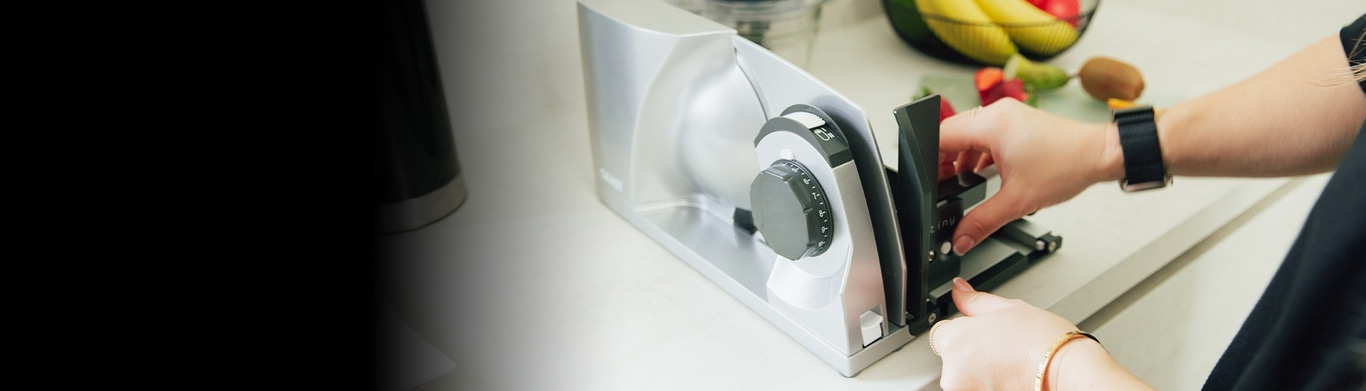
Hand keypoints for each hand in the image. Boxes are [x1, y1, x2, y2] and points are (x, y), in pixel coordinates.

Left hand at [929, 278, 1152, 390]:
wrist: (1067, 372)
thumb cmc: (1043, 342)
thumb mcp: (1007, 308)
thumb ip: (974, 301)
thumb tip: (958, 289)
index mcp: (954, 341)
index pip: (941, 333)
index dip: (963, 330)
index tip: (980, 332)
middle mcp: (953, 372)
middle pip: (953, 356)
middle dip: (972, 351)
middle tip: (1000, 346)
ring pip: (966, 376)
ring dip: (980, 369)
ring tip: (1008, 362)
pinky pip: (978, 387)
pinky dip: (989, 383)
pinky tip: (1010, 375)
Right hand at [938, 98, 1121, 253]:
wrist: (1100, 155)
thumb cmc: (1068, 165)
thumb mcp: (1018, 200)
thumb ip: (982, 221)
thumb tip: (961, 238)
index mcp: (991, 124)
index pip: (941, 135)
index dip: (929, 159)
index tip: (927, 180)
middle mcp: (997, 113)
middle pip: (952, 134)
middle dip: (944, 161)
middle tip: (944, 185)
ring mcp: (1008, 116)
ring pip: (969, 134)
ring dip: (962, 157)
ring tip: (964, 182)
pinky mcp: (1017, 123)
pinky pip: (985, 134)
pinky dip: (979, 153)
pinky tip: (984, 173)